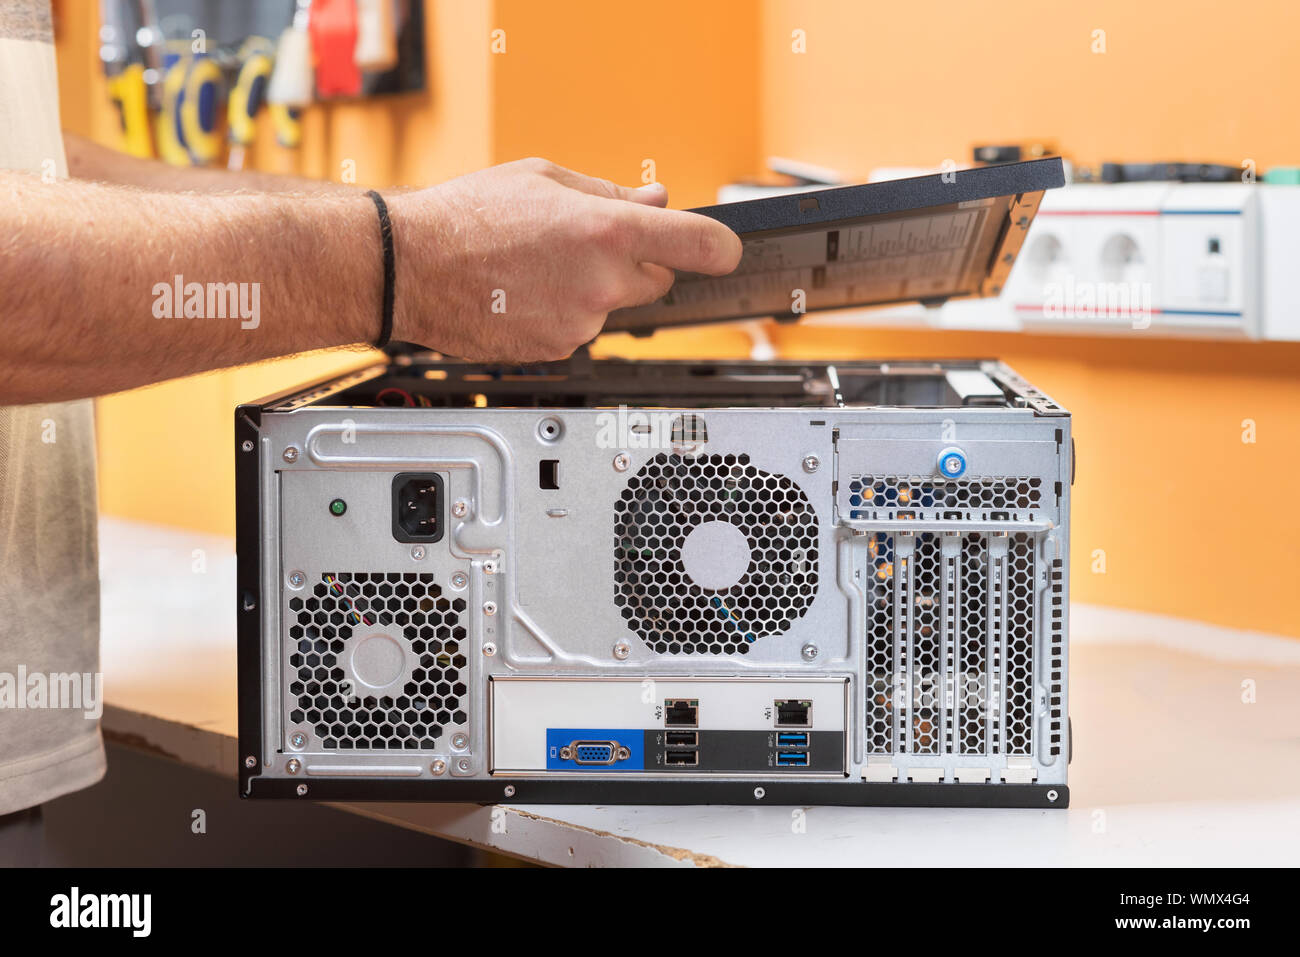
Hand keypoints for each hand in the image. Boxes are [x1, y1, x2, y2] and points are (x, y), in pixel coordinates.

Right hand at [386, 158, 741, 360]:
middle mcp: (602, 282)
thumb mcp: (544, 179)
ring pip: (613, 306)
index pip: (700, 246)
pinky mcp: (558, 349)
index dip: (722, 248)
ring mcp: (581, 322)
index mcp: (607, 231)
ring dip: (592, 288)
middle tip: (586, 245)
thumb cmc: (466, 217)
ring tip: (537, 266)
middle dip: (636, 263)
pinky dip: (563, 313)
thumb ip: (610, 194)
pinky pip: (580, 329)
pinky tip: (524, 292)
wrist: (409, 268)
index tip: (727, 250)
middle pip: (658, 281)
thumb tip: (655, 199)